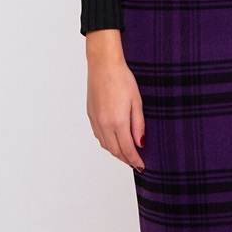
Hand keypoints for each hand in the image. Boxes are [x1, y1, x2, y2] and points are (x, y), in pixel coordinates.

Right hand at [85, 30, 145, 171]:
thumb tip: (140, 143)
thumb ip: (138, 124)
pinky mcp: (90, 115)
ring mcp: (95, 120)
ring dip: (116, 152)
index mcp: (117, 122)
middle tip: (135, 163)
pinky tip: (114, 140)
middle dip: (126, 159)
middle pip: (115, 151)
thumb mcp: (137, 101)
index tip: (141, 166)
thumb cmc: (122, 79)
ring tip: (126, 154)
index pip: (127, 149)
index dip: (135, 160)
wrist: (103, 65)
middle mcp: (104, 124)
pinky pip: (98, 136)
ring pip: (105, 145)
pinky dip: (107, 142)